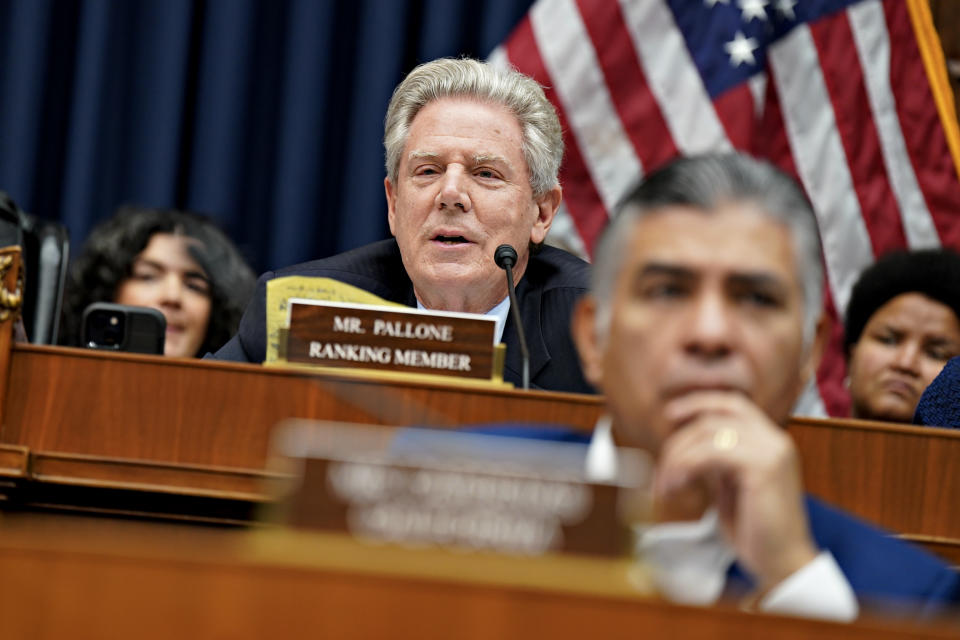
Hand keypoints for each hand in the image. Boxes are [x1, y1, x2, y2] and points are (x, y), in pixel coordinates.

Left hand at [654, 391, 817, 590]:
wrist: (782, 562)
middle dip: (680, 438)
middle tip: (662, 467)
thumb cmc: (756, 530)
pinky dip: (685, 467)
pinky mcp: (763, 467)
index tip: (670, 414)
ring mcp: (772, 451)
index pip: (732, 404)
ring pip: (708, 432)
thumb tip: (686, 445)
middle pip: (714, 416)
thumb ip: (716, 461)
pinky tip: (676, 486)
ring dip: (678, 457)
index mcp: (770, 441)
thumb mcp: (730, 485)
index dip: (699, 402)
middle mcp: (775, 440)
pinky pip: (711, 453)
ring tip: (666, 485)